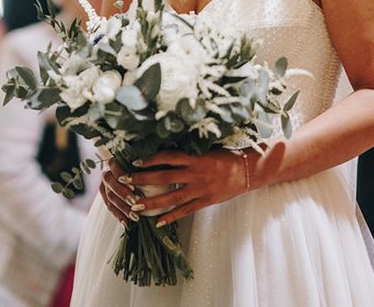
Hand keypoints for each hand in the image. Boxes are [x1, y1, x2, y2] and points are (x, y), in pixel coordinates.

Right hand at [99, 157, 140, 227]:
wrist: (135, 176)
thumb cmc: (143, 170)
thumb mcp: (143, 168)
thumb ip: (143, 170)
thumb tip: (150, 173)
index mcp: (113, 162)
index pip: (113, 166)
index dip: (122, 176)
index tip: (133, 186)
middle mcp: (107, 174)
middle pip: (111, 183)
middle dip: (123, 194)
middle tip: (135, 203)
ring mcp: (104, 186)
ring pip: (110, 197)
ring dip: (123, 208)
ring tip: (135, 217)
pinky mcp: (105, 198)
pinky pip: (110, 207)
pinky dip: (119, 216)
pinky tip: (126, 223)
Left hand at [122, 149, 249, 226]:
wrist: (247, 171)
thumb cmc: (225, 157)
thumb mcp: (205, 151)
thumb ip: (187, 155)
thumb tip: (164, 153)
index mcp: (195, 158)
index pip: (168, 157)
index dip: (151, 159)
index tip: (136, 161)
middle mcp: (195, 174)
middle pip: (164, 177)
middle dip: (143, 179)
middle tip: (126, 180)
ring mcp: (200, 189)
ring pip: (172, 197)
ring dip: (152, 202)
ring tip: (135, 206)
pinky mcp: (205, 201)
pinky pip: (185, 211)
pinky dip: (171, 216)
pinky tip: (158, 222)